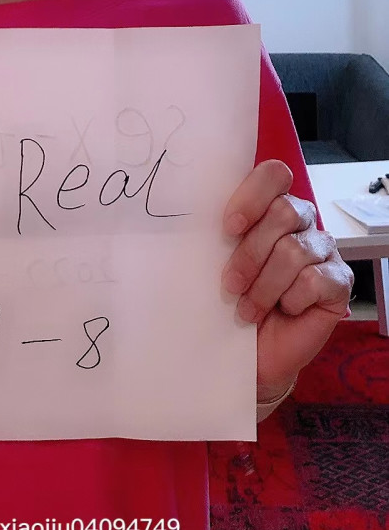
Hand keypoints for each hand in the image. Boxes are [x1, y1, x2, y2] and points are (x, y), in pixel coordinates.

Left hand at [222, 159, 353, 401]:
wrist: (250, 354)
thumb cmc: (231, 301)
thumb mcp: (216, 262)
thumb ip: (216, 233)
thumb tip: (190, 214)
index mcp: (271, 206)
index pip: (273, 175)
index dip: (252, 196)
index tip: (228, 228)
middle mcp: (302, 221)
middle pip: (284, 212)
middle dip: (251, 252)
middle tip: (231, 284)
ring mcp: (324, 250)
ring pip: (295, 249)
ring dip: (265, 285)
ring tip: (248, 309)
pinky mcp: (339, 281)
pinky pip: (314, 280)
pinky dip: (291, 299)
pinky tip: (283, 310)